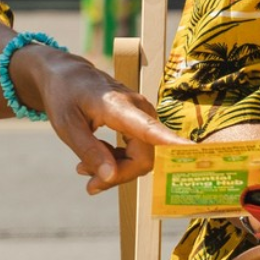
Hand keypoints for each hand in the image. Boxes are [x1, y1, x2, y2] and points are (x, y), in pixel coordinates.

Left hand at [11, 46, 178, 193]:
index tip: (195, 152)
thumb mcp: (66, 126)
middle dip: (119, 176)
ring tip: (84, 171)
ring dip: (116, 171)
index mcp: (118, 106)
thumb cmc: (65, 96)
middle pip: (143, 158)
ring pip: (141, 158)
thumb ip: (89, 151)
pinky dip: (118, 162)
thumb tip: (110, 177)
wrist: (67, 75)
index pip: (150, 130)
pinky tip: (95, 163)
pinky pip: (138, 151)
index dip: (172, 144)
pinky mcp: (141, 122)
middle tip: (89, 185)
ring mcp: (143, 115)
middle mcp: (139, 109)